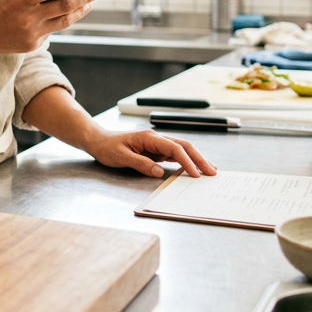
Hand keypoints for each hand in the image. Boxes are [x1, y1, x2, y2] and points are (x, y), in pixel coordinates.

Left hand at [83, 130, 216, 178]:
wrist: (98, 141)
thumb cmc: (107, 148)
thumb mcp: (121, 157)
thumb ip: (141, 164)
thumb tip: (159, 172)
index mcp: (149, 138)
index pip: (174, 148)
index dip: (187, 161)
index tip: (195, 173)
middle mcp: (156, 139)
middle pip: (183, 146)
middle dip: (199, 158)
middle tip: (212, 171)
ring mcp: (156, 144)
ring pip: (181, 150)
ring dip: (196, 159)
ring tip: (209, 170)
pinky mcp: (155, 150)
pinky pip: (174, 155)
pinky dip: (186, 161)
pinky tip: (193, 168)